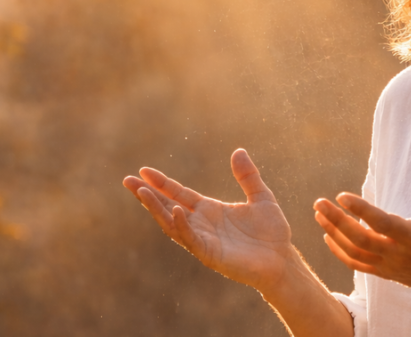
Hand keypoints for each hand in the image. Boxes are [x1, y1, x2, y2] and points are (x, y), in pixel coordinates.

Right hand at [122, 149, 294, 291]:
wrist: (282, 260)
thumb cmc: (272, 232)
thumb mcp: (261, 197)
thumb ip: (248, 176)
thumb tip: (238, 151)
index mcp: (209, 210)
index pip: (179, 193)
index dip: (162, 182)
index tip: (143, 170)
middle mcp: (201, 224)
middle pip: (167, 207)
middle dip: (147, 194)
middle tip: (127, 180)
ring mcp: (203, 240)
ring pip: (172, 223)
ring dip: (156, 208)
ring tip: (142, 192)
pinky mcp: (209, 254)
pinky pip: (191, 239)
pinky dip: (181, 225)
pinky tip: (175, 210)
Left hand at [313, 179, 410, 302]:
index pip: (384, 224)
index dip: (362, 211)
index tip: (342, 196)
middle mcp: (399, 255)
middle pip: (361, 239)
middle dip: (337, 220)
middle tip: (319, 202)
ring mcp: (389, 266)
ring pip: (355, 252)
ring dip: (333, 233)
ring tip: (319, 214)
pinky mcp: (384, 273)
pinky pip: (357, 265)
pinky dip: (339, 252)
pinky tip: (327, 236)